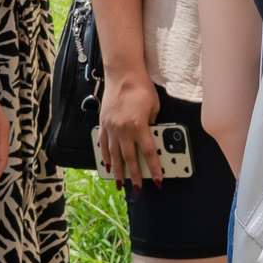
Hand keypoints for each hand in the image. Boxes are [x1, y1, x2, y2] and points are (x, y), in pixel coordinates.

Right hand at [97, 69, 165, 186]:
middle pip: (129, 159)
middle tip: (138, 189)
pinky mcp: (103, 124)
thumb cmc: (141, 87)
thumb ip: (152, 124)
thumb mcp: (154, 107)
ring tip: (120, 184)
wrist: (123, 74)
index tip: (159, 181)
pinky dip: (106, 156)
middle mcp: (123, 130)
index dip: (155, 169)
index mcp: (138, 126)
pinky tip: (108, 165)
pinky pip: (103, 145)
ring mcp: (111, 128)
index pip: (148, 153)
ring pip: (114, 155)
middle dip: (134, 176)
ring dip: (118, 171)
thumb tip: (150, 136)